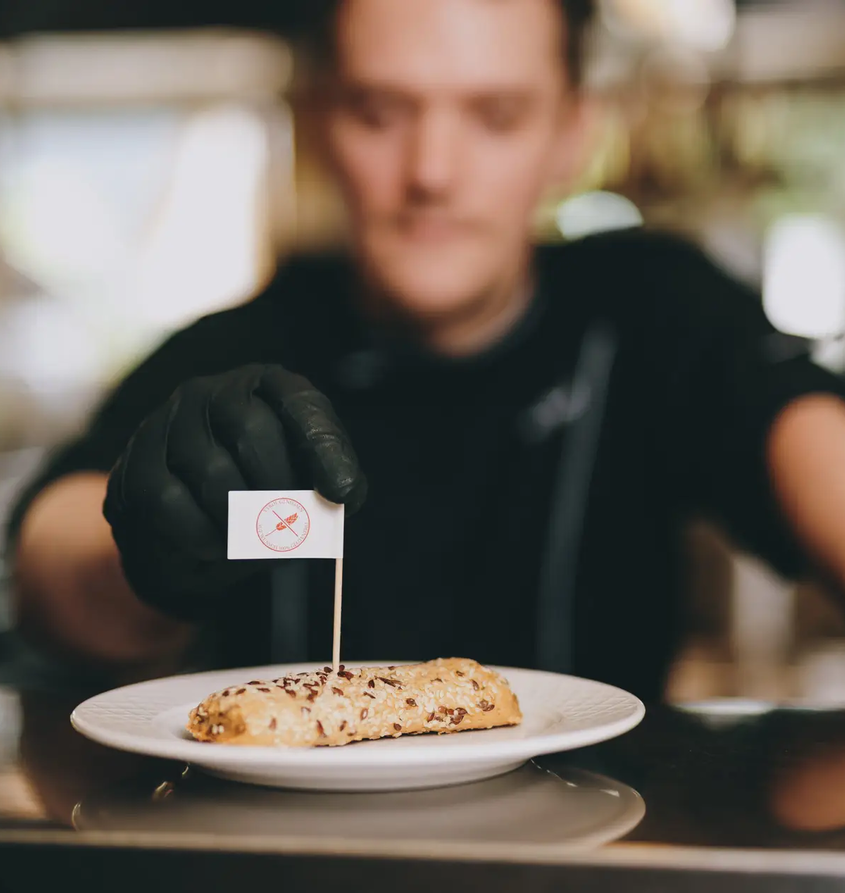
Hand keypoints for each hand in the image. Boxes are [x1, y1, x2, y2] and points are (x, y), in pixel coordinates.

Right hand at [103, 365, 365, 618]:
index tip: (343, 493)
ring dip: (241, 520)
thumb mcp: (304, 489)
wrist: (188, 532)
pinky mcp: (136, 460)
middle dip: (278, 488)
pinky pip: (168, 499)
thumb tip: (343, 494)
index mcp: (266, 388)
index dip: (324, 448)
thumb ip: (329, 489)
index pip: (300, 403)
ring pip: (212, 470)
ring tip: (253, 541)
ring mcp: (169, 421)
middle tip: (289, 525)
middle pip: (253, 430)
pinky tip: (215, 545)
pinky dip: (200, 533)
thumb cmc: (260, 500)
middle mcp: (214, 392)